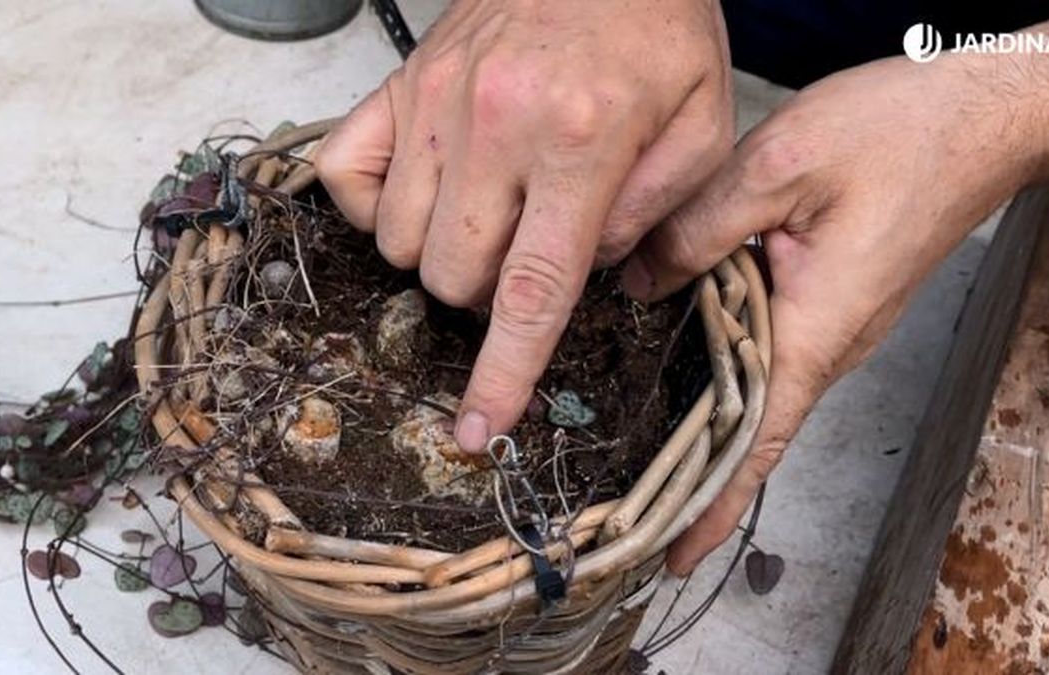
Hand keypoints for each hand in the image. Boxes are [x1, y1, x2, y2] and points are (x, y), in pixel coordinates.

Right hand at [316, 0, 731, 451]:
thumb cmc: (659, 29)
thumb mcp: (703, 122)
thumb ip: (657, 214)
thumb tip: (594, 277)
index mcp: (582, 143)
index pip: (531, 290)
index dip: (503, 373)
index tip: (477, 429)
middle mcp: (495, 126)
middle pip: (455, 278)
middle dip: (491, 294)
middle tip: (529, 251)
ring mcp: (436, 102)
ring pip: (402, 244)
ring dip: (444, 256)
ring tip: (491, 215)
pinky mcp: (402, 83)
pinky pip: (345, 177)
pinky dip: (375, 210)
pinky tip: (428, 195)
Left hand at [621, 55, 1048, 575]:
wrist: (983, 115)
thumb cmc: (900, 135)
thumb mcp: (779, 167)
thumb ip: (698, 228)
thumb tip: (638, 280)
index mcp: (817, 330)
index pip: (758, 442)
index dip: (712, 502)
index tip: (671, 553)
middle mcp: (830, 344)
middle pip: (752, 426)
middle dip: (691, 468)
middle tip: (621, 499)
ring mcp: (838, 324)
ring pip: (759, 385)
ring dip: (703, 415)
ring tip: (634, 438)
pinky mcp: (836, 296)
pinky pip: (773, 346)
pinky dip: (725, 361)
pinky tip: (679, 348)